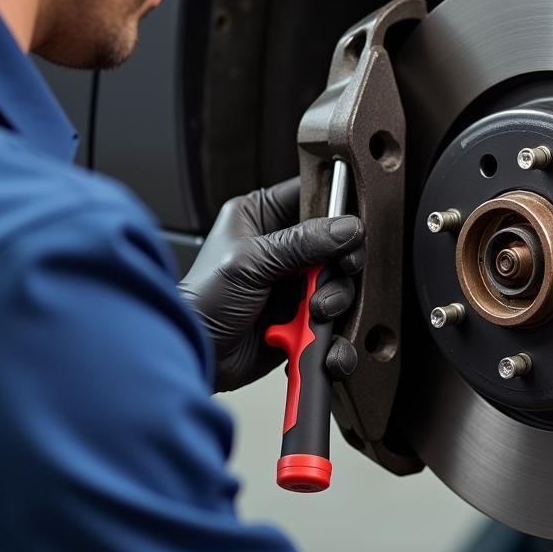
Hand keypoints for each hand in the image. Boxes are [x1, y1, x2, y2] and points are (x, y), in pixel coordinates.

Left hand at [179, 177, 364, 392]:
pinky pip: (334, 320)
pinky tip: (320, 340)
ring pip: (339, 282)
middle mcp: (283, 247)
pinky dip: (333, 333)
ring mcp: (295, 283)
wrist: (200, 357)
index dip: (336, 207)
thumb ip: (301, 242)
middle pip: (336, 243)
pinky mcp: (304, 316)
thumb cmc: (203, 302)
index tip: (353, 225)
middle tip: (340, 271)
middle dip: (340, 263)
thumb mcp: (250, 262)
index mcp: (261, 216)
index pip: (310, 194)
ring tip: (315, 312)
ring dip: (335, 299)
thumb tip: (347, 227)